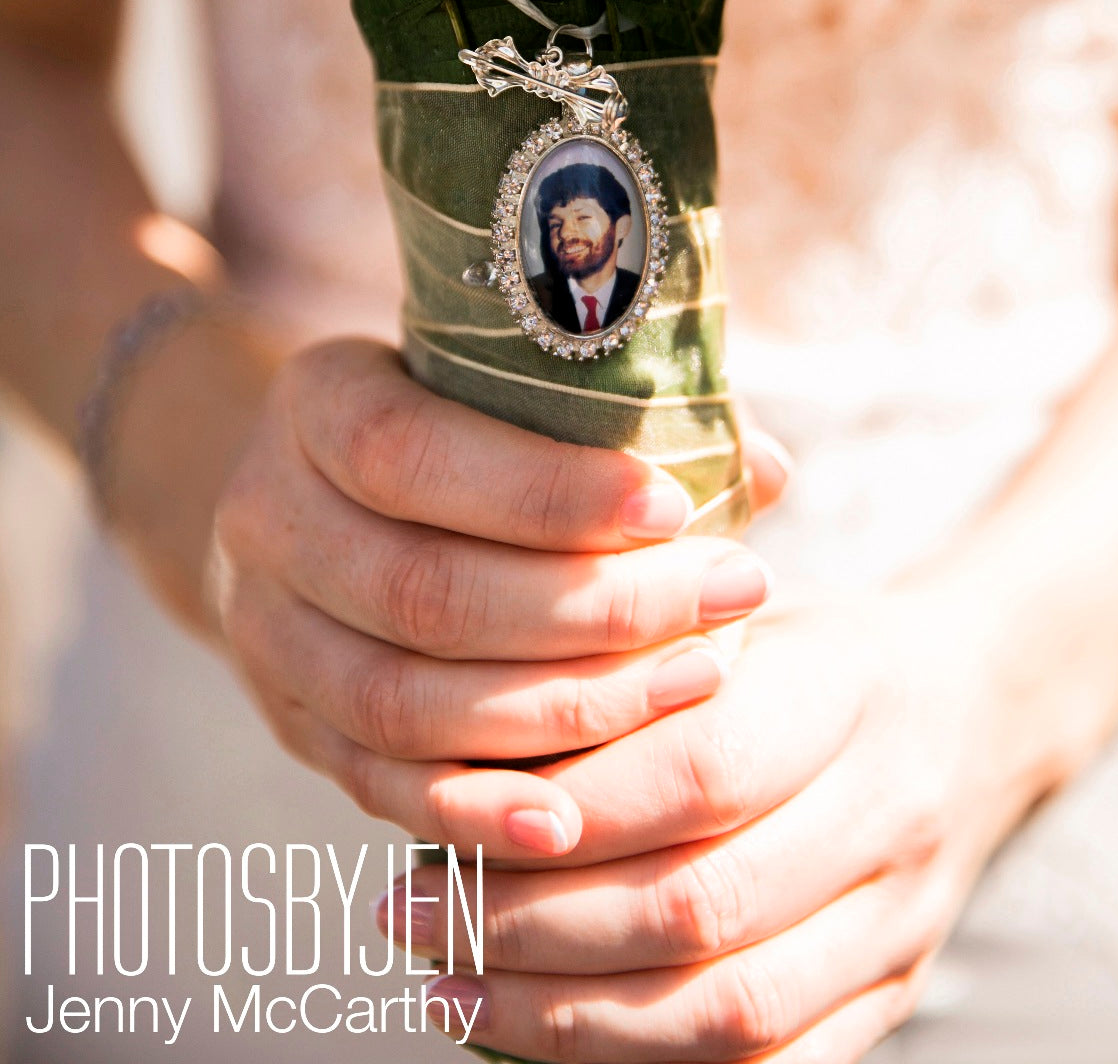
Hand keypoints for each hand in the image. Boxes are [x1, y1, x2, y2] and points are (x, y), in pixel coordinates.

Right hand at [209, 337, 784, 861]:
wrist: (319, 496)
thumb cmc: (455, 427)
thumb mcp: (505, 386)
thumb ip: (626, 416)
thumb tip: (762, 471)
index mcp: (313, 402)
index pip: (409, 452)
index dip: (545, 489)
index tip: (676, 504)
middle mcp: (266, 516)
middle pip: (423, 588)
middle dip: (592, 607)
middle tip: (729, 594)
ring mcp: (264, 633)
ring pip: (403, 702)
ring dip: (561, 709)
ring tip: (693, 679)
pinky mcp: (291, 726)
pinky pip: (380, 787)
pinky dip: (478, 813)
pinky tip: (574, 822)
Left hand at [386, 581, 1042, 1062]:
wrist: (978, 704)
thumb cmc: (816, 643)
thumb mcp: (743, 603)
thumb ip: (632, 642)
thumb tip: (461, 710)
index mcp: (848, 687)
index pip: (701, 769)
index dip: (566, 810)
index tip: (439, 818)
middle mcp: (887, 811)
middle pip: (702, 903)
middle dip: (534, 923)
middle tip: (410, 908)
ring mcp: (900, 918)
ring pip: (731, 1006)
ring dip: (568, 1014)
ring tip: (446, 979)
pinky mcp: (896, 991)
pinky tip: (540, 1038)